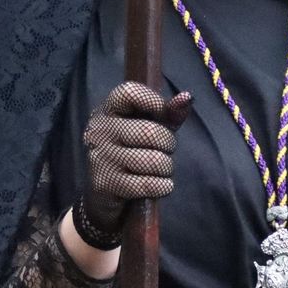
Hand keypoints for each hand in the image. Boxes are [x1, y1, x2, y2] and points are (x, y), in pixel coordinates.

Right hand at [77, 82, 193, 247]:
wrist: (103, 195)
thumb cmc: (131, 152)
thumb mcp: (148, 128)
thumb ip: (167, 113)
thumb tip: (187, 97)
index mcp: (109, 110)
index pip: (129, 92)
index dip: (153, 101)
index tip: (161, 114)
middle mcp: (100, 130)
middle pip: (150, 132)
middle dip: (168, 144)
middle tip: (165, 150)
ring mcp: (101, 157)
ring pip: (153, 160)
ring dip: (166, 168)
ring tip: (160, 169)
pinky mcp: (106, 183)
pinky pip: (148, 184)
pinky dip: (162, 186)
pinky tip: (159, 185)